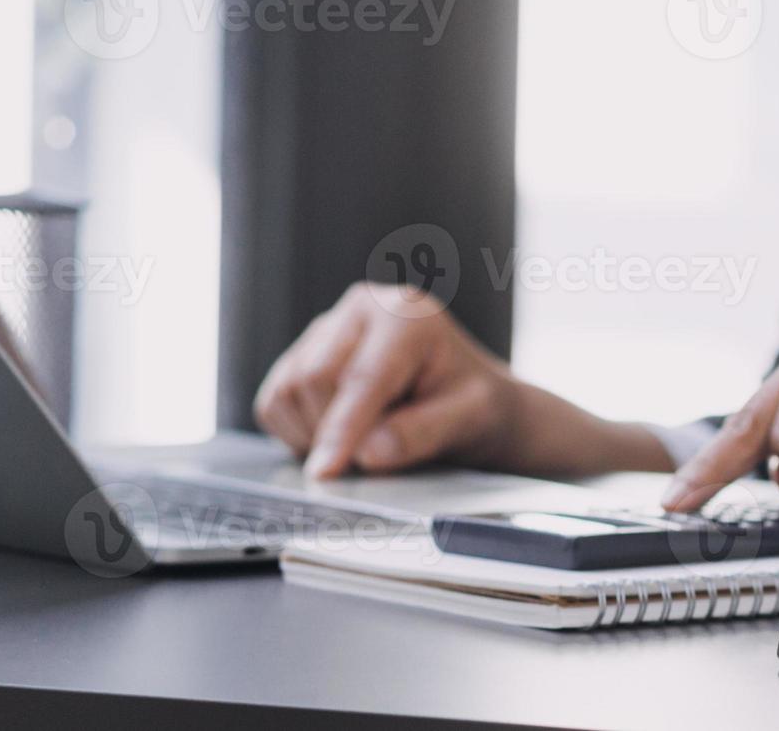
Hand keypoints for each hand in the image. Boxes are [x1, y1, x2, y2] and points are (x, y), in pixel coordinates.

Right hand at [256, 282, 665, 478]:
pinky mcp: (311, 349)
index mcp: (404, 316)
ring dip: (315, 429)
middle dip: (332, 429)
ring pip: (286, 393)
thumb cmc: (499, 411)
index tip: (328, 472)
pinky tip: (347, 428)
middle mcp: (364, 307)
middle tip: (378, 452)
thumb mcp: (472, 422)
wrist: (502, 407)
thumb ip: (419, 434)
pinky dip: (301, 425)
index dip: (340, 432)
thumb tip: (365, 450)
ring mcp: (333, 324)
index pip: (360, 381)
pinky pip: (276, 399)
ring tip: (374, 434)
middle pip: (310, 385)